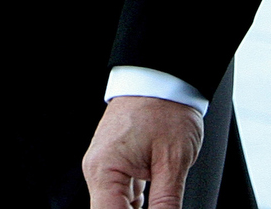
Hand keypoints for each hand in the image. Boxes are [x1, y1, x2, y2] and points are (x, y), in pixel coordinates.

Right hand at [83, 96, 204, 208]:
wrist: (162, 76)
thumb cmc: (166, 107)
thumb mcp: (173, 162)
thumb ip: (166, 203)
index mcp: (105, 169)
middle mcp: (97, 168)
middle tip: (162, 207)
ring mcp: (104, 165)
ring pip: (116, 205)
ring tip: (160, 203)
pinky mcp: (114, 162)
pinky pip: (121, 194)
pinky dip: (137, 205)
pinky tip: (154, 203)